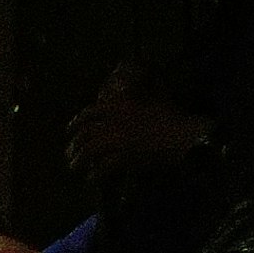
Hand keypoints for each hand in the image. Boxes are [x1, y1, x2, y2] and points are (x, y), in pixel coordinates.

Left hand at [66, 72, 211, 178]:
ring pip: (90, 150)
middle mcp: (114, 121)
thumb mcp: (153, 93)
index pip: (89, 113)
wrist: (184, 135)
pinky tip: (92, 179)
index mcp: (119, 105)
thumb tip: (123, 73)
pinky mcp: (125, 157)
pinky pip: (104, 167)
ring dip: (79, 160)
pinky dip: (96, 174)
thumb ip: (137, 85)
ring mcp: (118, 140)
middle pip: (85, 133)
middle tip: (69, 153)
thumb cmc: (171, 114)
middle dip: (74, 144)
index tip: (69, 130)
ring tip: (74, 167)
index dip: (76, 122)